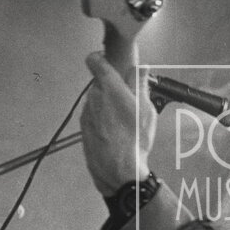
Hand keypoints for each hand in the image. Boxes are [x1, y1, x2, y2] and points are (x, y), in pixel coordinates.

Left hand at [80, 51, 157, 196]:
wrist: (119, 171)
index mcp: (109, 88)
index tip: (108, 61)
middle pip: (99, 84)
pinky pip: (93, 119)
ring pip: (96, 102)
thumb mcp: (146, 109)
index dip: (100, 58)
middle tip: (129, 101)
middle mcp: (93, 98)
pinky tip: (116, 135)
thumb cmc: (135, 140)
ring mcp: (86, 115)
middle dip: (112, 89)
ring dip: (107, 107)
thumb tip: (140, 68)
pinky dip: (103, 122)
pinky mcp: (83, 130)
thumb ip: (141, 84)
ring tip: (125, 123)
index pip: (94, 60)